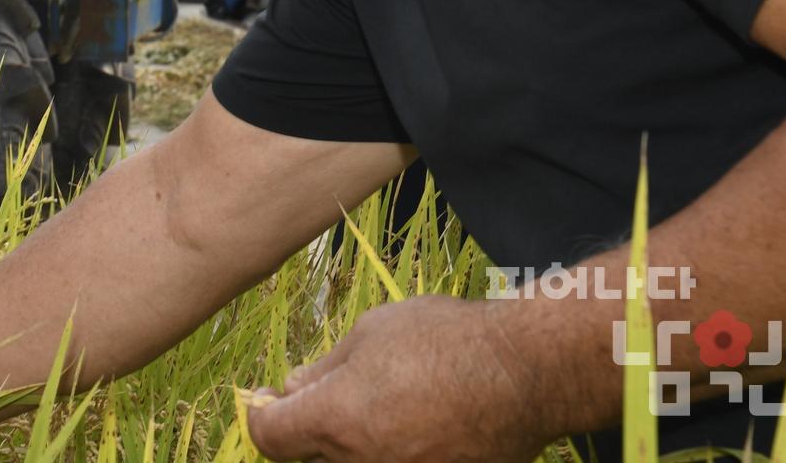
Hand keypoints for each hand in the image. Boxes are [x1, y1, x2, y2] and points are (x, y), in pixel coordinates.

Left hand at [246, 296, 558, 462]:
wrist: (525, 373)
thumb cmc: (446, 341)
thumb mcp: (371, 334)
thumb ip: (324, 371)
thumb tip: (290, 390)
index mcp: (336, 421)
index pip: (268, 437)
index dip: (260, 414)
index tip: (267, 397)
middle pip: (307, 460)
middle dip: (305, 433)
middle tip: (319, 404)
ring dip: (347, 446)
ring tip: (374, 411)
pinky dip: (390, 452)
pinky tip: (407, 428)